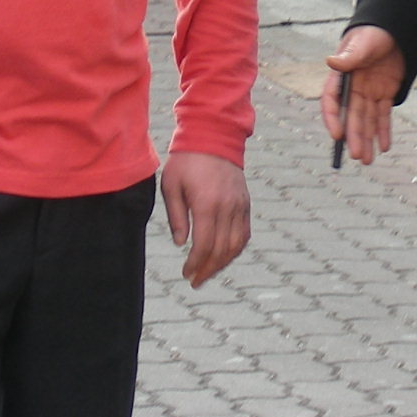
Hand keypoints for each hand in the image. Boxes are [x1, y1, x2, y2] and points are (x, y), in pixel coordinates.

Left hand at [161, 151, 249, 288]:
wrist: (213, 136)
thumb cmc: (186, 160)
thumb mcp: (171, 185)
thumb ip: (176, 216)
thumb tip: (181, 243)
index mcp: (207, 203)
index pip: (204, 245)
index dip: (195, 263)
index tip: (186, 273)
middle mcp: (227, 206)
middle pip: (221, 249)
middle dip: (208, 269)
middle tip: (195, 281)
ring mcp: (239, 205)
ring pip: (236, 244)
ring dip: (223, 263)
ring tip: (209, 273)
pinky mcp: (245, 202)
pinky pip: (245, 233)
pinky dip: (236, 249)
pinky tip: (225, 256)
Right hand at [322, 25, 404, 165]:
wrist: (395, 29)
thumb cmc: (374, 32)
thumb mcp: (363, 42)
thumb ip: (350, 54)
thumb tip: (332, 61)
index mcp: (342, 75)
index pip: (332, 100)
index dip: (333, 118)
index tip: (337, 135)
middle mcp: (353, 87)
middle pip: (351, 116)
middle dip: (354, 136)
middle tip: (357, 156)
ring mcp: (369, 91)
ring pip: (367, 120)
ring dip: (367, 139)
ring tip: (367, 160)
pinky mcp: (385, 93)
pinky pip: (383, 115)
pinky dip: (383, 130)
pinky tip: (384, 146)